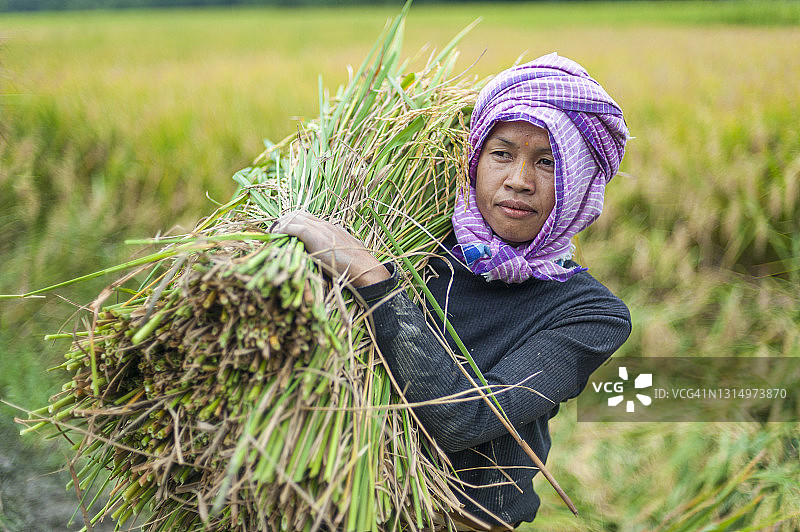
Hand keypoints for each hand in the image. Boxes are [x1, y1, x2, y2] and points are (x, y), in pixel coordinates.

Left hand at [270, 210, 389, 287]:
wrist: (365, 268)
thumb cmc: (357, 267)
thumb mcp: (345, 253)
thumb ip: (334, 249)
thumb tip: (326, 256)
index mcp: (331, 227)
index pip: (307, 217)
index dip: (293, 221)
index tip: (283, 229)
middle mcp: (325, 225)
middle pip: (298, 214)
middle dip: (283, 221)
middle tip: (273, 232)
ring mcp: (321, 229)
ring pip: (295, 218)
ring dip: (281, 225)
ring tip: (271, 234)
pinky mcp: (316, 237)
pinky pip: (294, 228)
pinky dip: (283, 230)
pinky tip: (276, 236)